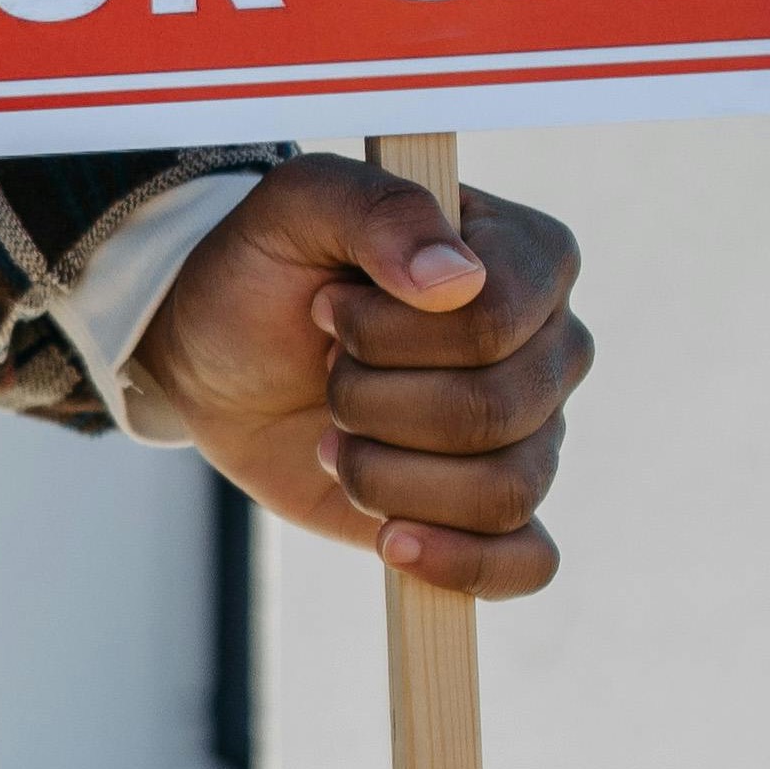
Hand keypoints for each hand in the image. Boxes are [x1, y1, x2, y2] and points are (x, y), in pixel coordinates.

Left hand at [132, 157, 590, 598]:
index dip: (390, 331)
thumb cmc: (268, 270)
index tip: (328, 307)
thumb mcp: (297, 205)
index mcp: (530, 257)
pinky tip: (389, 540)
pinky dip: (459, 562)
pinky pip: (527, 561)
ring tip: (334, 437)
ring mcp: (529, 433)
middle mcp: (549, 347)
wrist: (220, 360)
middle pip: (495, 409)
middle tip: (327, 372)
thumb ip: (376, 209)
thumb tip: (454, 277)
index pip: (496, 317)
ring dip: (386, 473)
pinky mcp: (488, 508)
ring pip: (504, 489)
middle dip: (373, 402)